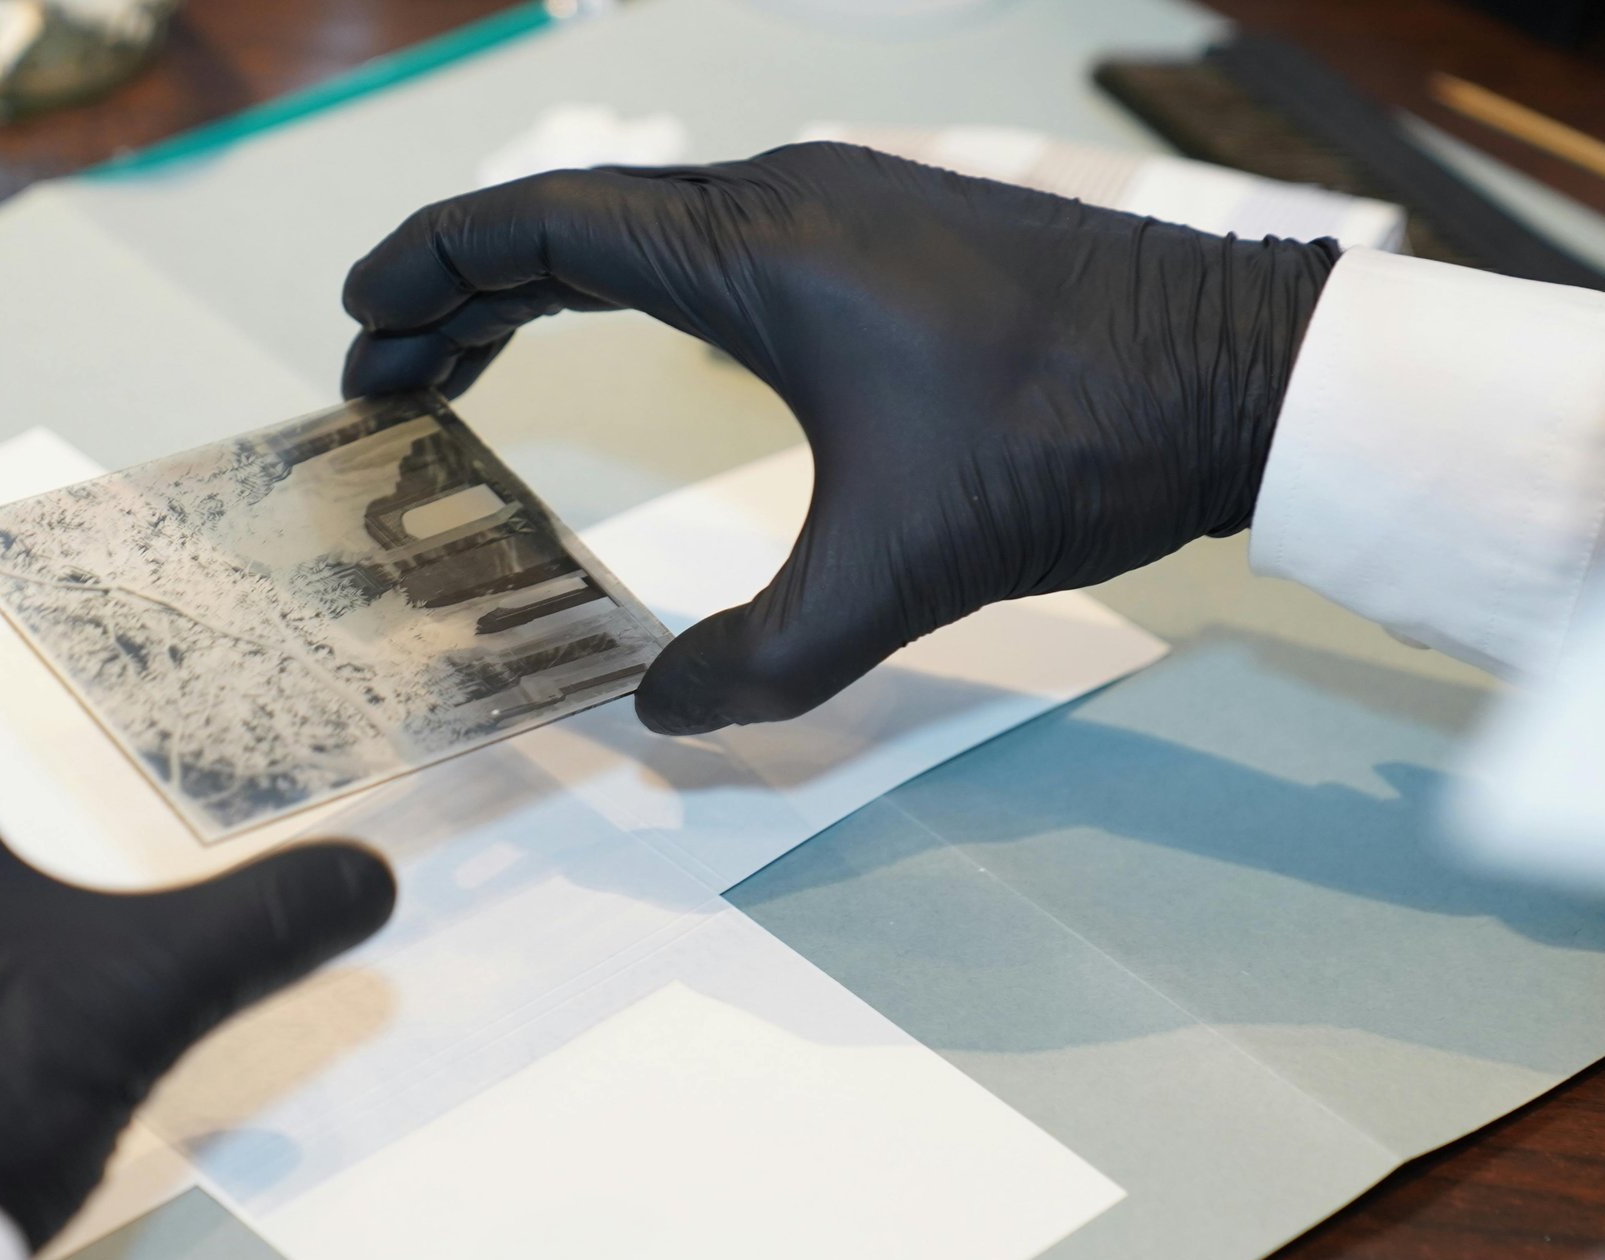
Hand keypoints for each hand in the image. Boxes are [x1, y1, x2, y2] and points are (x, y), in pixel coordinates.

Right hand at [342, 143, 1337, 733]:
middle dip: (461, 293)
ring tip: (473, 363)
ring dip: (545, 286)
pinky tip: (640, 344)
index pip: (541, 229)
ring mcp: (847, 202)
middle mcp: (787, 197)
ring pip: (646, 226)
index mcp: (755, 249)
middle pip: (573, 222)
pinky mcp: (897, 230)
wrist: (1245, 374)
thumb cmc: (1067, 443)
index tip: (359, 322)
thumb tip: (662, 717)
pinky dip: (634, 286)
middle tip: (387, 375)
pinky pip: (715, 238)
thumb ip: (757, 661)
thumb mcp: (894, 576)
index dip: (432, 269)